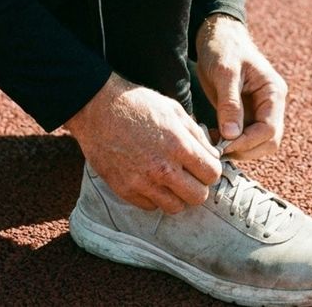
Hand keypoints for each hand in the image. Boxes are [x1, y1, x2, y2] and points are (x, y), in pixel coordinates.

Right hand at [65, 72, 221, 213]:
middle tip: (189, 174)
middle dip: (198, 186)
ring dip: (177, 195)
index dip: (211, 169)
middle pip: (198, 197)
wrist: (98, 108)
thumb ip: (196, 135)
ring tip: (170, 179)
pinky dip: (154, 197)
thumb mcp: (174, 110)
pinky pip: (150, 206)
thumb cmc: (138, 104)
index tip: (203, 164)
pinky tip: (151, 179)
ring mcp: (142, 182)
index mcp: (178, 145)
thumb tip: (212, 155)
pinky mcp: (125, 190)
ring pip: (175, 207)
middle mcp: (162, 168)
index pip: (212, 174)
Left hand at [195, 14, 287, 159]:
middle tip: (218, 148)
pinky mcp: (246, 114)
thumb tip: (232, 135)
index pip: (269, 129)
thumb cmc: (223, 48)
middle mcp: (271, 104)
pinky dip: (231, 142)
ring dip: (238, 149)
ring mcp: (260, 110)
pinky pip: (244, 137)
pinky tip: (212, 136)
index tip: (224, 145)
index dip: (248, 142)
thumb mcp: (225, 73)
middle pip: (268, 142)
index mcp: (273, 92)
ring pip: (257, 143)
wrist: (217, 37)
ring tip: (213, 142)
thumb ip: (230, 103)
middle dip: (245, 149)